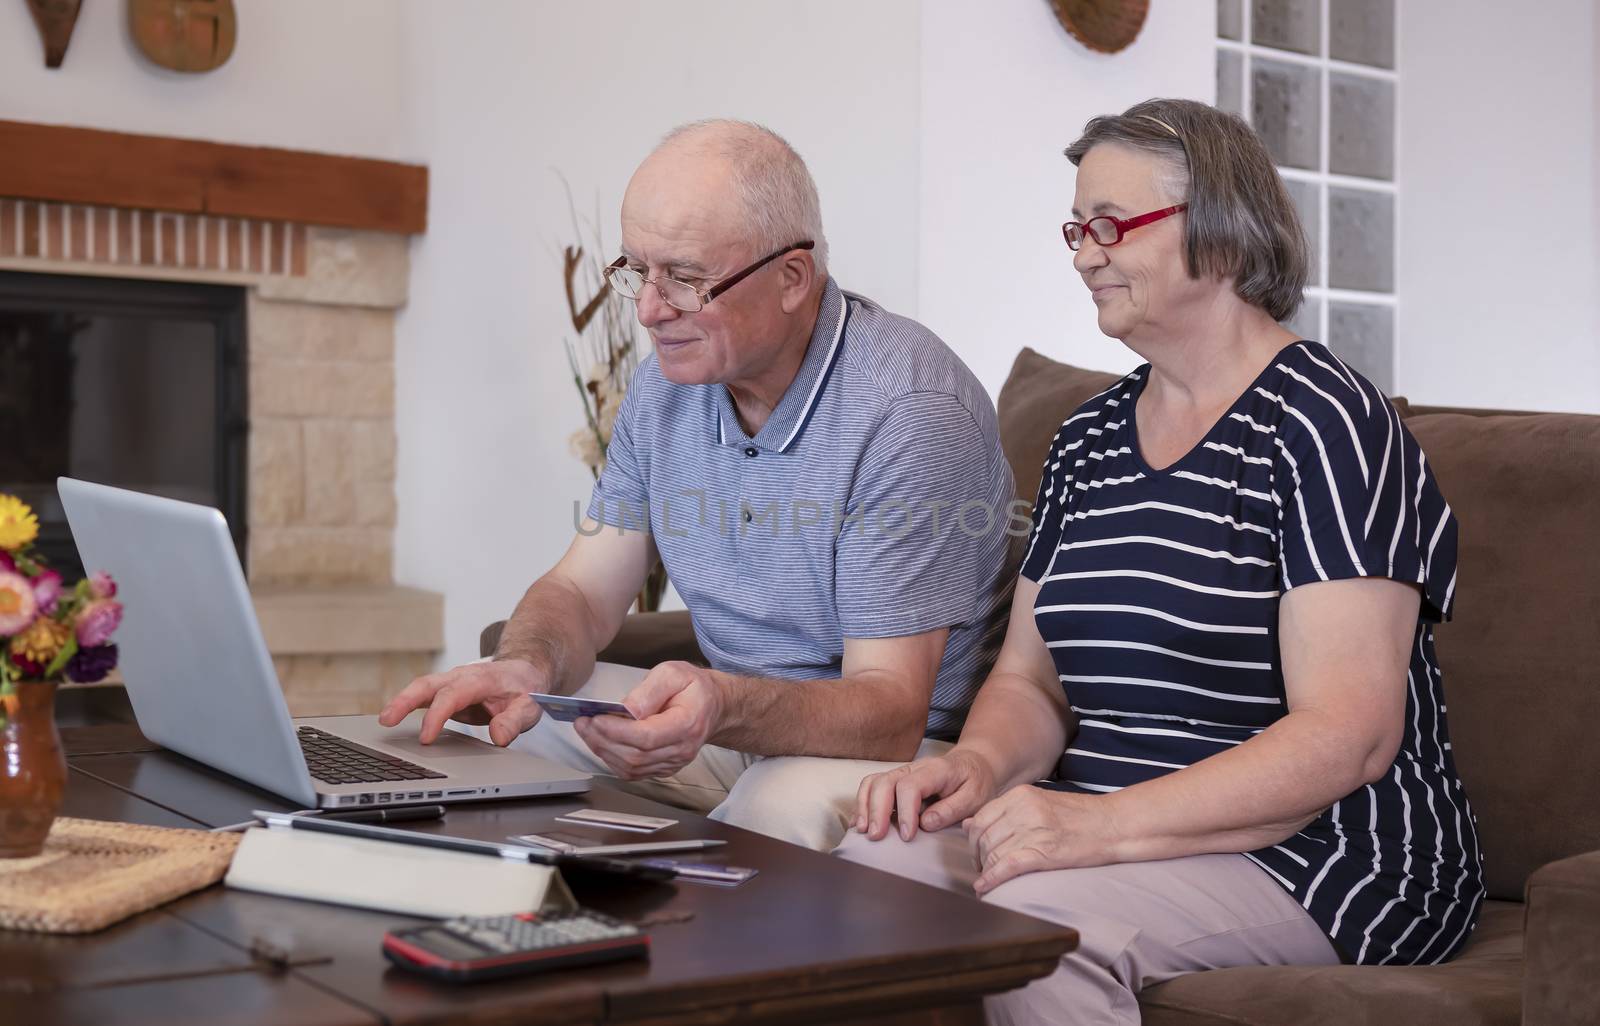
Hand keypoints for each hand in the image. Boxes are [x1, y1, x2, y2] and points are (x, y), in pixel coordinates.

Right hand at [378, 659, 549, 746]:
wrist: (524, 671)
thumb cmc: (524, 688)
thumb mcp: (529, 707)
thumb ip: (514, 722)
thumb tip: (498, 738)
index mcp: (480, 679)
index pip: (453, 695)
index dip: (436, 715)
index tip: (425, 738)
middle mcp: (461, 676)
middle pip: (428, 684)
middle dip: (405, 701)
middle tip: (386, 720)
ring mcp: (451, 682)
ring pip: (421, 687)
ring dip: (400, 702)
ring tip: (383, 721)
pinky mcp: (446, 690)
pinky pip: (423, 695)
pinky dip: (406, 704)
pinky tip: (393, 719)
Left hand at [574, 661, 723, 779]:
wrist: (712, 706)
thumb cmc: (693, 687)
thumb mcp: (674, 673)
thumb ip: (649, 690)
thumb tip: (626, 709)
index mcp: (687, 724)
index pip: (647, 737)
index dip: (617, 731)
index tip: (595, 718)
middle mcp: (682, 749)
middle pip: (635, 756)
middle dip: (603, 740)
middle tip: (583, 723)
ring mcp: (673, 763)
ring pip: (631, 768)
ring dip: (603, 751)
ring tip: (587, 730)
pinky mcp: (663, 768)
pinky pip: (634, 772)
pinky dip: (612, 759)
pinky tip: (601, 742)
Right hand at [853, 748, 997, 841]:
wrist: (974, 763)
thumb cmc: (975, 782)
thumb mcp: (976, 797)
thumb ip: (953, 809)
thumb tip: (926, 823)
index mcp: (936, 770)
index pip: (910, 786)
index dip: (904, 811)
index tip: (907, 836)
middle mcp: (914, 768)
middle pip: (885, 782)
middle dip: (877, 810)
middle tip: (876, 836)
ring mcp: (902, 773)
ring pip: (874, 782)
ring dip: (865, 806)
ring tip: (863, 831)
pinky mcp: (896, 781)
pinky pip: (872, 786)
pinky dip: (863, 804)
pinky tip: (861, 823)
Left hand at [964, 786, 1122, 893]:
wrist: (1113, 824)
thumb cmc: (1078, 816)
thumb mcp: (1039, 803)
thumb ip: (1004, 812)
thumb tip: (968, 824)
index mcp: (1021, 795)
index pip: (980, 818)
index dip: (973, 840)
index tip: (978, 852)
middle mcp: (1023, 809)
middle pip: (983, 837)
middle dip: (978, 857)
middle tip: (983, 868)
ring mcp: (1033, 830)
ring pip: (993, 853)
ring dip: (986, 871)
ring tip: (989, 879)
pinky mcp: (1044, 852)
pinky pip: (1007, 866)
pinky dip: (992, 879)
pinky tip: (984, 888)